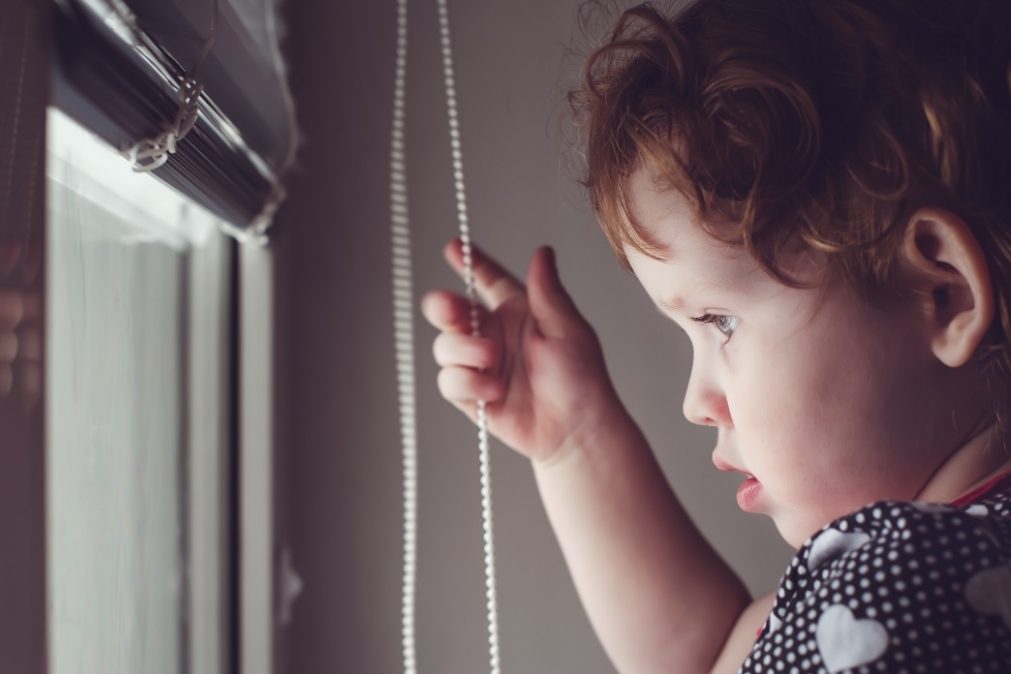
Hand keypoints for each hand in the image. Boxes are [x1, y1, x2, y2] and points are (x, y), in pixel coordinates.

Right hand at [421, 238, 621, 464]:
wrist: (576, 431)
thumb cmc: (582, 379)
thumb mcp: (567, 328)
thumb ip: (547, 291)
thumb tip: (542, 252)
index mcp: (518, 312)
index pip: (489, 280)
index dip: (471, 262)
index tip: (455, 246)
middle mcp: (494, 335)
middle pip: (451, 311)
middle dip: (444, 307)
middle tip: (453, 310)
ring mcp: (480, 365)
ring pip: (445, 346)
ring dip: (464, 351)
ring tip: (492, 361)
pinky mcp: (472, 395)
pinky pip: (450, 381)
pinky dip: (467, 383)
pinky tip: (493, 390)